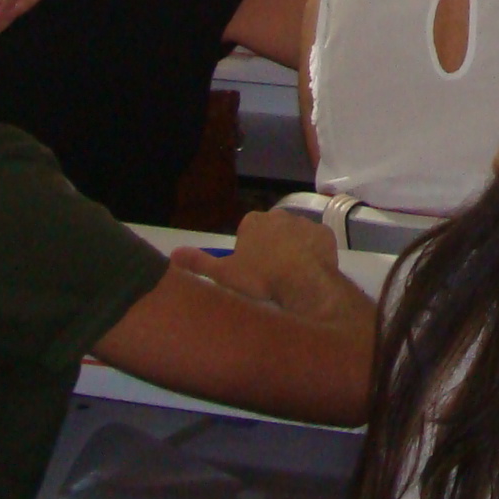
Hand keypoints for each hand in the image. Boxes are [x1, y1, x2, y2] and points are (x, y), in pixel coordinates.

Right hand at [182, 208, 351, 317]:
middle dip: (270, 249)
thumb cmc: (259, 278)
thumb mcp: (223, 274)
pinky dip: (313, 254)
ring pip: (295, 237)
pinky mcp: (326, 234)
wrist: (302, 284)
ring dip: (292, 251)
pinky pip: (316, 243)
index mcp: (254, 221)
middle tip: (269, 276)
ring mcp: (305, 223)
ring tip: (289, 278)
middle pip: (271, 233)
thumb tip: (172, 254)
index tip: (249, 272)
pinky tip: (308, 273)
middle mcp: (280, 214)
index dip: (247, 252)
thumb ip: (198, 262)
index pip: (247, 232)